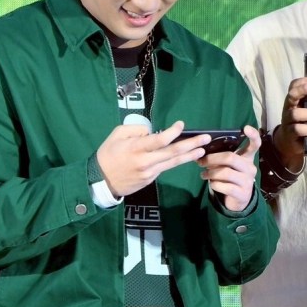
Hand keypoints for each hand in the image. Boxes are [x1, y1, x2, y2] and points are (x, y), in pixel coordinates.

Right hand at [95, 121, 209, 197]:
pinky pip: (165, 168)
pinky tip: (186, 156)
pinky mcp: (151, 180)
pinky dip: (176, 161)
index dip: (173, 132)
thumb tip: (153, 132)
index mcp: (136, 148)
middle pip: (173, 152)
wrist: (100, 181)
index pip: (160, 140)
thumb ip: (136, 130)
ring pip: (173, 163)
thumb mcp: (117, 135)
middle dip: (191, 144)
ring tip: (202, 150)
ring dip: (189, 155)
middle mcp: (145, 161)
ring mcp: (149, 173)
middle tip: (206, 138)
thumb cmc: (108, 154)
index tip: (181, 125)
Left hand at [200, 125, 262, 211]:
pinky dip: (214, 184)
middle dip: (212, 159)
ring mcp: (248, 181)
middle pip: (230, 158)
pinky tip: (211, 184)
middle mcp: (250, 168)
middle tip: (200, 162)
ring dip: (210, 173)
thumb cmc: (231, 178)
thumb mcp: (228, 166)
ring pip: (225, 172)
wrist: (239, 200)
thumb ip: (220, 158)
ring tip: (203, 174)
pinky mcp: (242, 194)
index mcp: (247, 158)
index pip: (255, 144)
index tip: (246, 127)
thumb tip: (202, 153)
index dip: (253, 135)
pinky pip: (224, 186)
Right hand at [271, 77, 306, 170]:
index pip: (293, 86)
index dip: (301, 82)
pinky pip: (296, 129)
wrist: (290, 141)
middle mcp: (289, 107)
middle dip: (301, 90)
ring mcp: (288, 120)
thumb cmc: (303, 120)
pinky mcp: (290, 133)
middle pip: (291, 96)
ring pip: (295, 114)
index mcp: (294, 98)